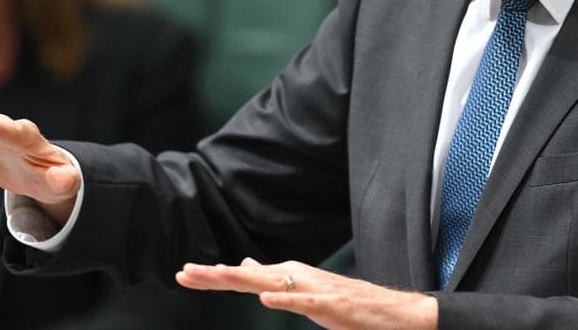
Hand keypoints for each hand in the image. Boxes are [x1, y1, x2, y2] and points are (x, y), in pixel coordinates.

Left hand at [176, 258, 436, 329]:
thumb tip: (248, 265)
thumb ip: (275, 279)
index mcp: (290, 277)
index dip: (213, 275)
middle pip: (249, 276)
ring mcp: (317, 290)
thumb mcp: (304, 291)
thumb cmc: (349, 305)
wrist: (394, 312)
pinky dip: (286, 299)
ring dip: (243, 280)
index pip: (244, 276)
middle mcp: (299, 278)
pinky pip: (306, 302)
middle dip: (216, 275)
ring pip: (273, 283)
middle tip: (184, 273)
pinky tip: (265, 298)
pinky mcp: (335, 305)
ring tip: (215, 278)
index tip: (183, 273)